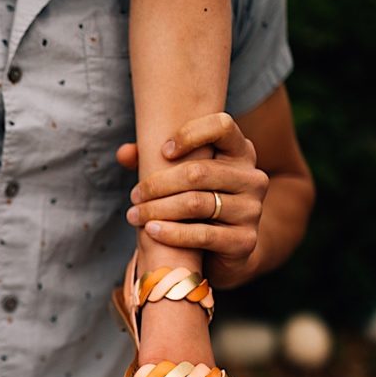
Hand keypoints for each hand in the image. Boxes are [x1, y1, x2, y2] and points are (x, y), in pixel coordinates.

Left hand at [116, 113, 269, 287]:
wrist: (225, 250)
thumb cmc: (195, 203)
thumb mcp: (178, 178)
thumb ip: (151, 160)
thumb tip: (123, 152)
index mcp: (240, 153)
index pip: (222, 126)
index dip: (190, 134)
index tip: (163, 151)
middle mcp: (252, 178)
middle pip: (198, 172)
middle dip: (157, 184)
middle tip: (134, 196)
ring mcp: (252, 210)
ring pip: (196, 203)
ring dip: (157, 209)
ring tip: (134, 215)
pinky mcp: (244, 240)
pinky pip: (203, 234)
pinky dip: (172, 232)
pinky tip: (151, 230)